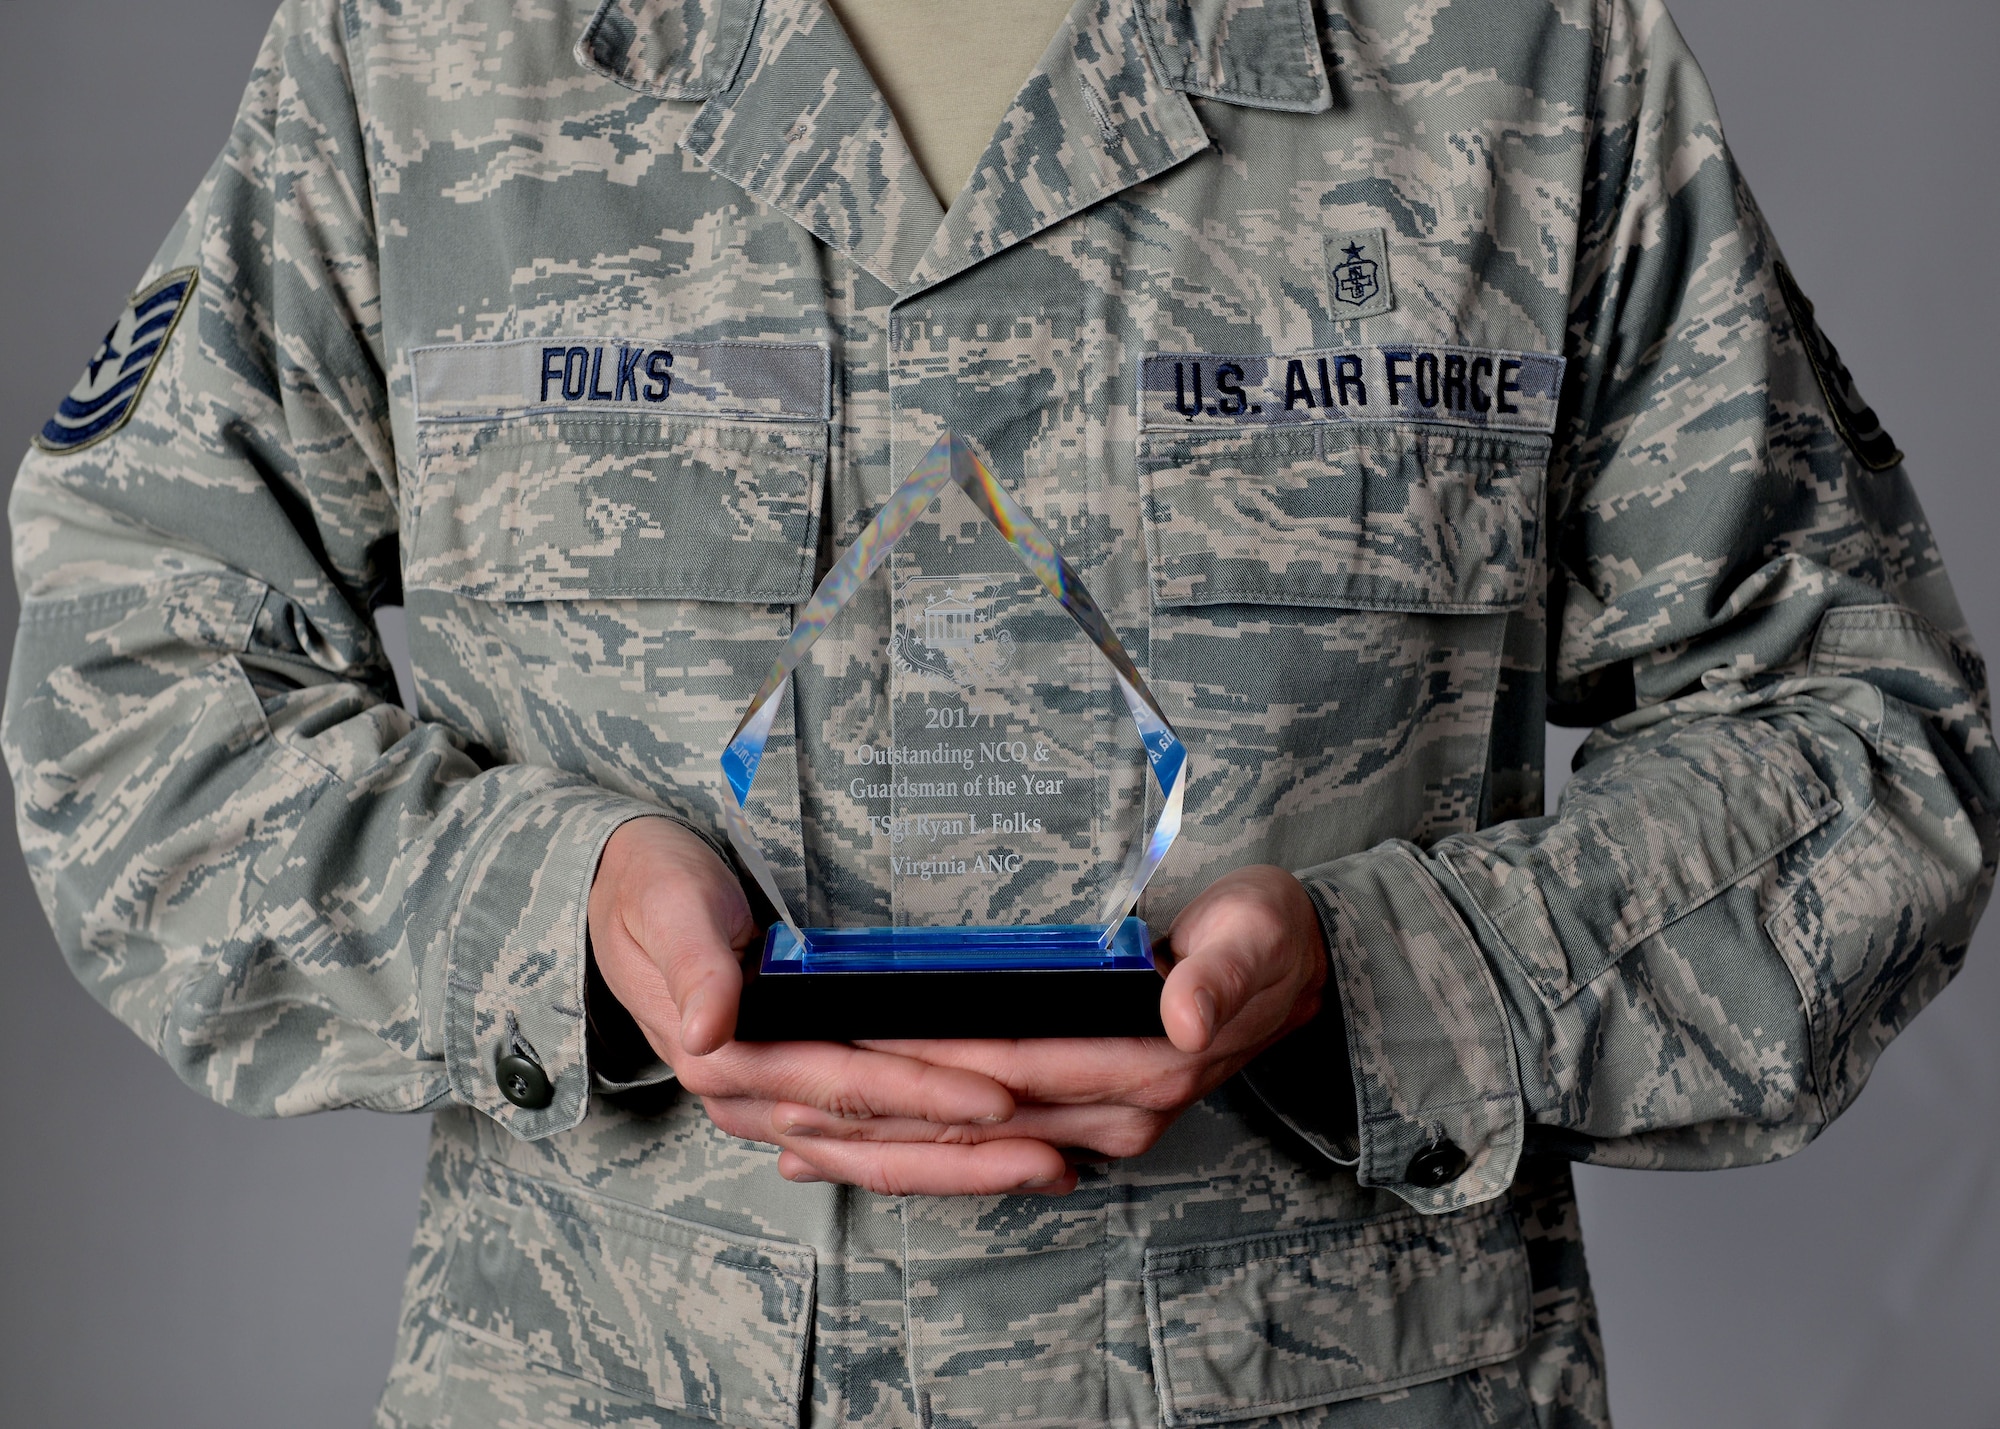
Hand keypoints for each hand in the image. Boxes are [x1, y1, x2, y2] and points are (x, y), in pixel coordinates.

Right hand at [589, 818, 1074, 1194]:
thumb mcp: (664, 903)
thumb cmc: (650, 887)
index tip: (997, 1098)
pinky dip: (944, 1157)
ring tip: (1060, 1166)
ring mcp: (782, 1103)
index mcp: (730, 1054)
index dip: (921, 1094)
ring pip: (888, 1153)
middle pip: (882, 1136)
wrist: (618, 893)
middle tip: (1068, 1147)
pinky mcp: (803, 1096)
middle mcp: (759, 1095)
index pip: (844, 1084)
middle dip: (976, 1148)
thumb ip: (692, 963)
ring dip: (973, 1166)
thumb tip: (711, 1027)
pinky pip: (880, 1144)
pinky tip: (1009, 1158)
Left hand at [766, 865, 1328, 1191]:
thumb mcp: (1256, 934)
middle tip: (788, 1093)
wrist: (1303, 970)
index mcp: (1148, 1064)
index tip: (855, 1050)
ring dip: (891, 1135)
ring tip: (792, 1125)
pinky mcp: (1092, 1114)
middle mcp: (1122, 1109)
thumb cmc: (1268, 936)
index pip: (1017, 1069)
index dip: (936, 1063)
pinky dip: (922, 1140)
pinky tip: (849, 1144)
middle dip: (888, 1109)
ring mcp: (1105, 1122)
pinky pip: (996, 1137)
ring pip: (981, 1138)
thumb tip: (1184, 1015)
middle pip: (984, 1116)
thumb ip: (1220, 975)